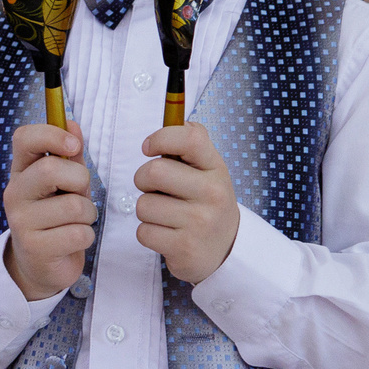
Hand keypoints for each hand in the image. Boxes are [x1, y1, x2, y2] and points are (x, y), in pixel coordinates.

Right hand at [2, 121, 95, 300]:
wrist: (40, 265)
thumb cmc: (56, 218)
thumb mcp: (65, 183)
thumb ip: (70, 155)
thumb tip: (72, 124)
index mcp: (21, 171)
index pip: (24, 138)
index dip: (51, 134)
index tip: (73, 146)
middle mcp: (15, 193)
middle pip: (50, 171)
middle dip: (80, 181)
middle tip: (78, 194)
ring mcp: (21, 222)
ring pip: (73, 206)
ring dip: (87, 214)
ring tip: (76, 222)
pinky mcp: (35, 248)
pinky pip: (78, 233)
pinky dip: (86, 237)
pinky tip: (73, 241)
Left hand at [134, 122, 239, 282]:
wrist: (226, 249)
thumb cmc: (206, 203)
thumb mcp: (208, 171)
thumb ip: (191, 145)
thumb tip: (175, 118)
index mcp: (216, 168)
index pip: (189, 138)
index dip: (161, 138)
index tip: (148, 148)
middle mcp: (212, 193)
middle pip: (153, 172)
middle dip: (143, 180)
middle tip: (155, 189)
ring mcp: (200, 222)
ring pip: (143, 205)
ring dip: (146, 211)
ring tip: (166, 215)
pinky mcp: (185, 247)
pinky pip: (143, 232)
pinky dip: (148, 233)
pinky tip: (167, 234)